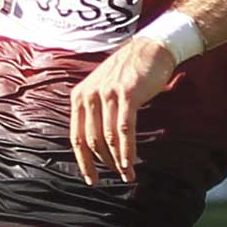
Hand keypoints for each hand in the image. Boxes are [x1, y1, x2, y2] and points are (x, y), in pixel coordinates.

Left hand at [68, 35, 181, 185]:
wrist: (150, 48)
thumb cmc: (128, 72)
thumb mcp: (102, 87)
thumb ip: (95, 110)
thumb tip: (96, 143)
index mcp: (80, 96)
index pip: (77, 136)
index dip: (83, 161)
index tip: (91, 179)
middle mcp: (90, 95)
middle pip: (92, 140)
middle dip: (102, 163)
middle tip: (115, 176)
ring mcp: (108, 94)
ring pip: (108, 137)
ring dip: (117, 160)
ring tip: (126, 174)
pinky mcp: (127, 95)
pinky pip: (124, 129)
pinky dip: (126, 149)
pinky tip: (130, 163)